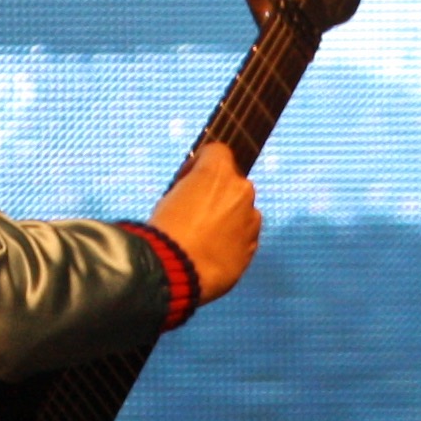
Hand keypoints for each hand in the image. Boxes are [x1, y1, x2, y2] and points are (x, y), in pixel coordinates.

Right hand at [149, 141, 260, 314]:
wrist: (177, 269)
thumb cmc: (167, 231)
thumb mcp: (170, 197)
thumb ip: (192, 188)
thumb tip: (196, 193)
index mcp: (218, 172)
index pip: (217, 151)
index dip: (200, 164)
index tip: (188, 179)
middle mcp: (241, 190)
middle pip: (233, 182)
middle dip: (217, 193)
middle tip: (196, 211)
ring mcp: (250, 218)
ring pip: (242, 210)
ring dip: (228, 217)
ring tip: (205, 237)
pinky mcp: (253, 244)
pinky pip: (244, 235)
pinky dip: (233, 239)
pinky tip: (213, 251)